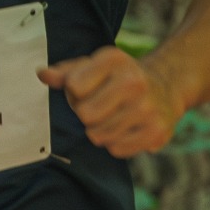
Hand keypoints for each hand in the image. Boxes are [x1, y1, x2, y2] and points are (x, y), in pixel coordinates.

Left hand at [39, 47, 184, 157]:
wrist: (167, 87)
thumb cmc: (120, 77)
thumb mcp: (96, 66)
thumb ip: (67, 71)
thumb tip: (42, 74)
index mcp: (114, 59)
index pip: (74, 86)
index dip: (74, 93)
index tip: (86, 91)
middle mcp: (133, 81)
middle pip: (85, 115)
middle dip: (86, 115)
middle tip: (98, 108)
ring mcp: (147, 108)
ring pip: (99, 136)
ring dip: (100, 131)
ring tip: (113, 117)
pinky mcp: (156, 132)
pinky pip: (117, 150)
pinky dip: (116, 143)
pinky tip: (126, 129)